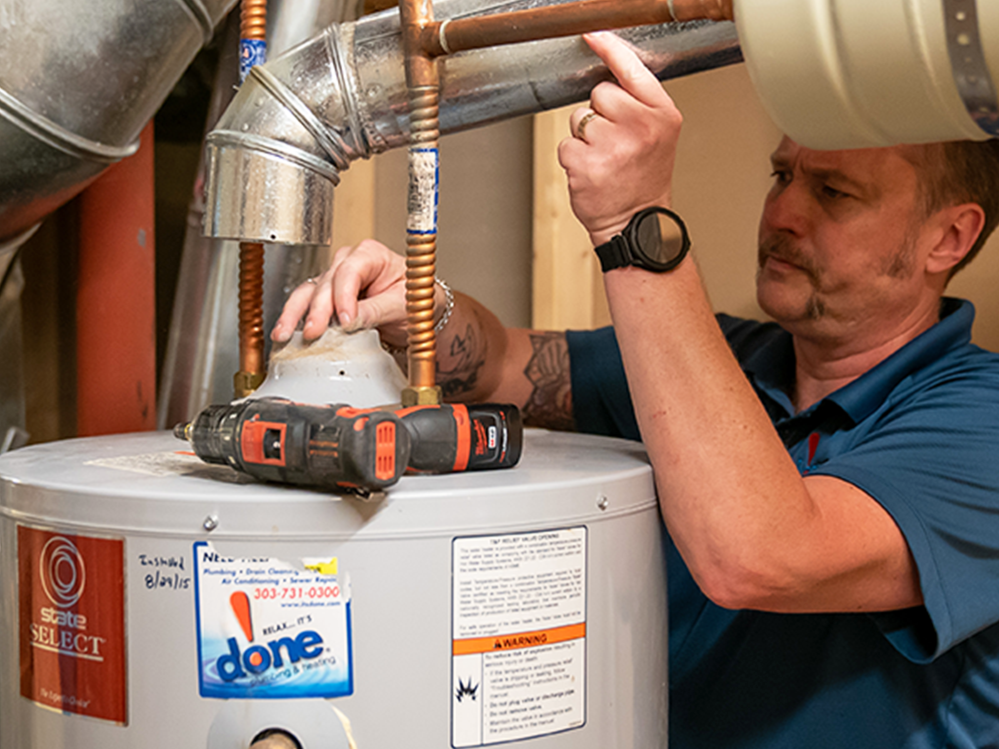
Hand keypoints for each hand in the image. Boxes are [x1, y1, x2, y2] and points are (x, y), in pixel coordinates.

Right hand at [271, 239, 408, 344]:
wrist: (414, 311)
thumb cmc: (413, 298)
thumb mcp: (402, 305)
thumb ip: (377, 310)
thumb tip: (352, 320)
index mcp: (371, 255)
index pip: (350, 272)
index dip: (344, 297)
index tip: (345, 320)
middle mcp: (349, 263)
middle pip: (326, 283)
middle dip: (318, 309)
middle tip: (313, 332)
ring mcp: (334, 279)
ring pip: (309, 292)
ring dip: (295, 314)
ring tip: (285, 333)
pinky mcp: (326, 298)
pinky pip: (306, 305)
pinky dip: (296, 319)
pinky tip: (286, 332)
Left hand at [557, 31, 682, 245]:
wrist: (638, 223)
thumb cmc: (644, 178)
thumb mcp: (659, 134)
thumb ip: (639, 103)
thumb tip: (610, 69)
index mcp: (661, 115)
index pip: (631, 70)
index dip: (610, 50)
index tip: (593, 36)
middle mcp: (640, 127)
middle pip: (599, 93)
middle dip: (600, 113)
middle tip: (615, 142)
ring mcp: (612, 146)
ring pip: (579, 118)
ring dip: (585, 138)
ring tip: (606, 159)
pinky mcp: (586, 164)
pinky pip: (566, 144)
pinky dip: (574, 158)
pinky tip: (593, 172)